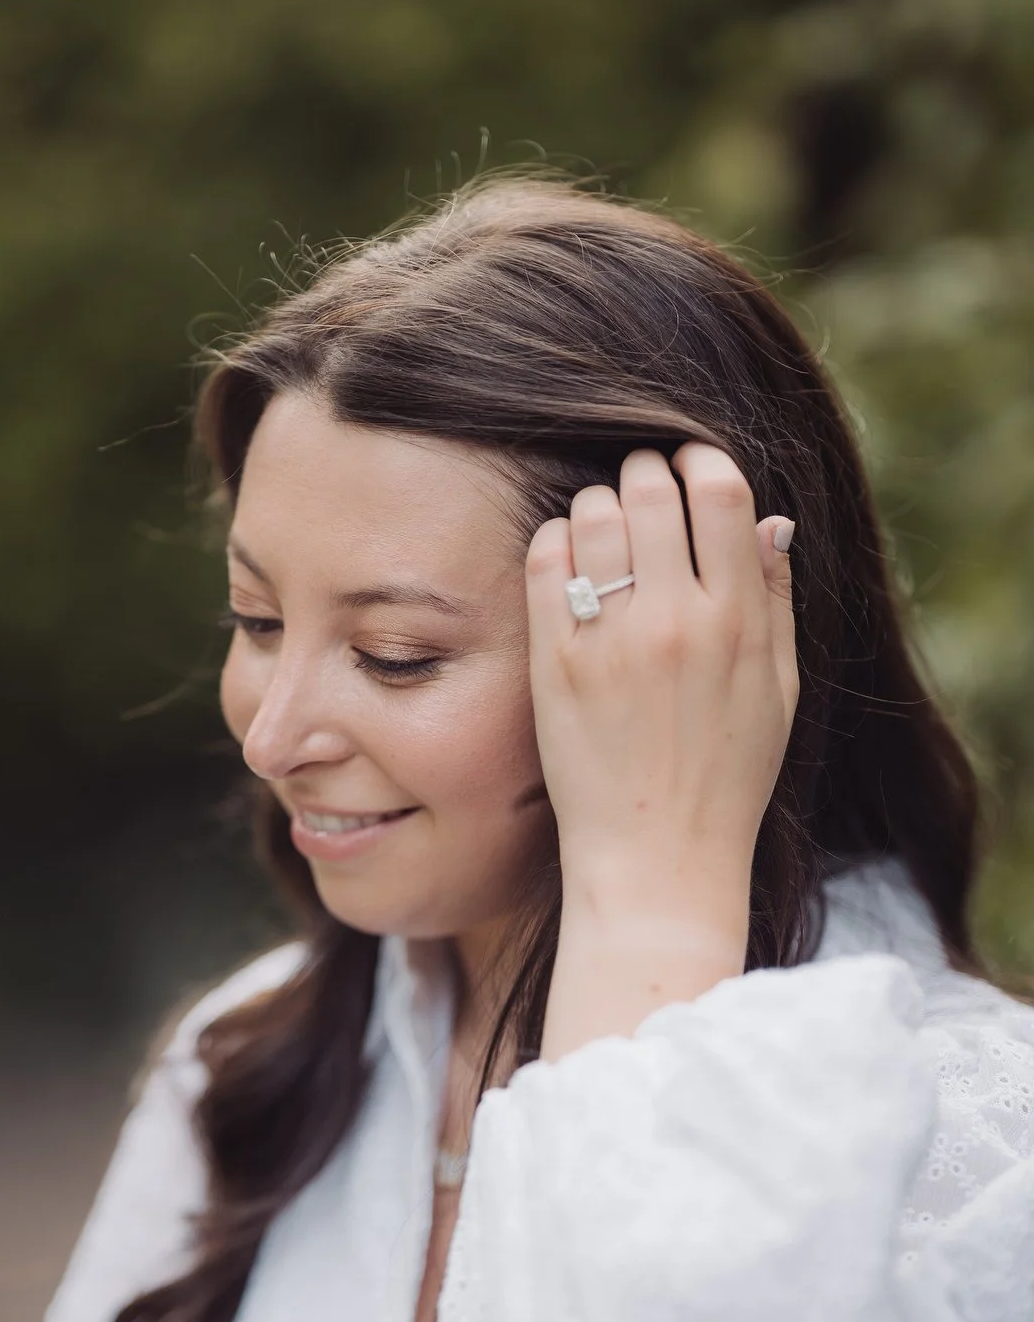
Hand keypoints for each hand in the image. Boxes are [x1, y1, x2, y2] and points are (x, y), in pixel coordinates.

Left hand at [525, 443, 798, 1056]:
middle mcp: (675, 620)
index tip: (691, 472)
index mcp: (739, 622)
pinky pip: (545, 558)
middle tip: (640, 491)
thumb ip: (774, 600)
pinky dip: (556, 542)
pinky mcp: (554, 660)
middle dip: (645, 473)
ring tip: (604, 534)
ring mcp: (609, 638)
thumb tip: (772, 520)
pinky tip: (568, 565)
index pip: (722, 491)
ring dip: (598, 505)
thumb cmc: (726, 779)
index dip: (702, 463)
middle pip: (651, 487)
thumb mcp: (777, 691)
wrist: (658, 858)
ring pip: (593, 511)